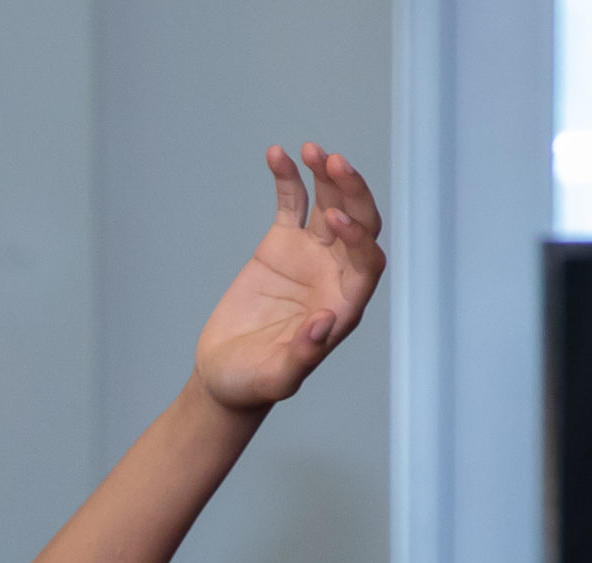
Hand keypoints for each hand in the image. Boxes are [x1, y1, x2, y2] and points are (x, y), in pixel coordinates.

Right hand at [193, 143, 384, 412]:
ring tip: (310, 150)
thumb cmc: (253, 383)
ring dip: (326, 176)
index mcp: (344, 307)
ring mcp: (310, 256)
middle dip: (352, 194)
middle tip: (334, 163)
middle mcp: (335, 276)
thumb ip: (304, 355)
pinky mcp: (282, 243)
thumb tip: (326, 321)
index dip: (358, 238)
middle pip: (358, 225)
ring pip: (329, 205)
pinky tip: (277, 154)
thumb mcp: (277, 377)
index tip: (333, 219)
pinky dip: (288, 177)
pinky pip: (291, 201)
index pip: (367, 264)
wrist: (224, 374)